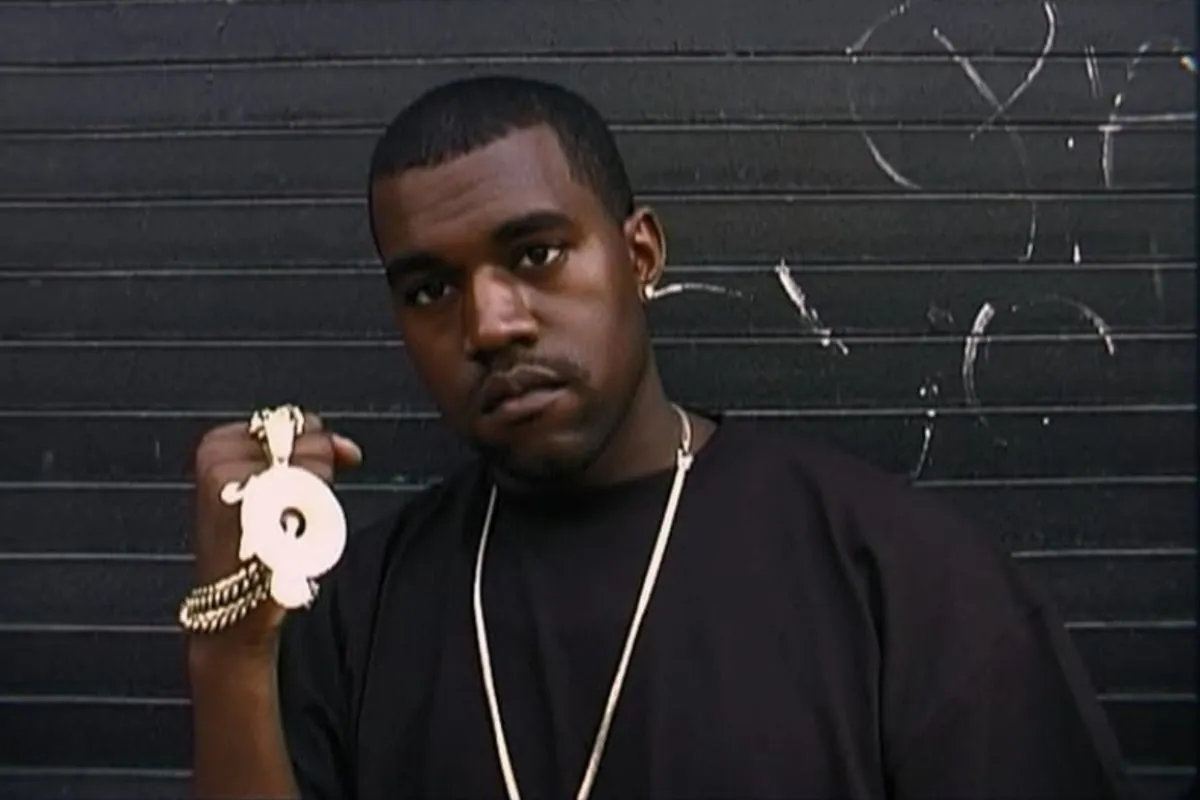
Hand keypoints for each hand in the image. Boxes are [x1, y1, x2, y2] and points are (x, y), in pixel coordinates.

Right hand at [189, 411, 362, 654]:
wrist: (233, 610)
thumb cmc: (256, 546)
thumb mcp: (268, 484)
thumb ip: (307, 450)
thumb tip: (350, 449)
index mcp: (215, 446)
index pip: (290, 421)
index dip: (308, 450)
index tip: (290, 485)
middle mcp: (221, 460)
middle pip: (310, 440)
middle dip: (315, 474)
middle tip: (284, 513)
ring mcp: (240, 484)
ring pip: (319, 463)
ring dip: (319, 496)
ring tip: (287, 526)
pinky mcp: (262, 511)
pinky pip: (320, 493)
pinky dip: (321, 516)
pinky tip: (293, 537)